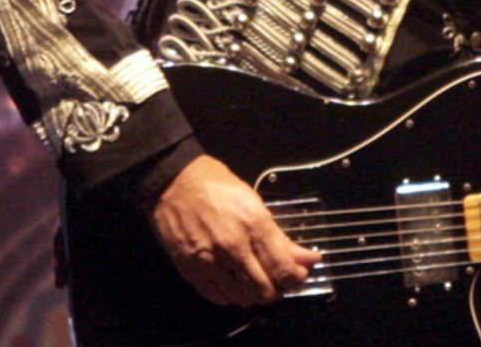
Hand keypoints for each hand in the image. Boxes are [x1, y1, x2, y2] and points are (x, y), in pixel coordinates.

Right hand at [149, 154, 320, 306]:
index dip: (295, 278)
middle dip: (276, 290)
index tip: (298, 275)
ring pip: (241, 298)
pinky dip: (230, 295)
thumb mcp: (255, 203)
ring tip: (254, 280)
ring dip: (252, 294)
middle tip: (277, 281)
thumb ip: (280, 237)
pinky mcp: (190, 270)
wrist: (173, 183)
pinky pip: (216, 296)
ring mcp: (209, 262)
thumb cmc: (216, 186)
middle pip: (263, 290)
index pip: (282, 268)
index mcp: (253, 225)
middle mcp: (233, 247)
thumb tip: (307, 258)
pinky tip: (233, 283)